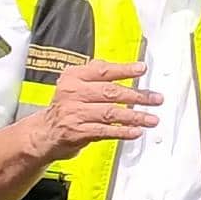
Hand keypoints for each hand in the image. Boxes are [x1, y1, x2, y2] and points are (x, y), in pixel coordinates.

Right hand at [28, 59, 162, 160]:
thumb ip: (96, 74)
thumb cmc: (65, 108)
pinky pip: (105, 131)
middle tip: (156, 98)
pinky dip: (122, 131)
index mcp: (74, 77)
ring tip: (151, 118)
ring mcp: (75, 113)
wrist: (44, 133)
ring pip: (110, 113)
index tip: (142, 69)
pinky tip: (136, 131)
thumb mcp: (74, 85)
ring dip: (134, 116)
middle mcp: (73, 93)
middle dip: (137, 95)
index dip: (124, 69)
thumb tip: (125, 67)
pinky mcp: (77, 132)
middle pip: (110, 92)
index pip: (103, 71)